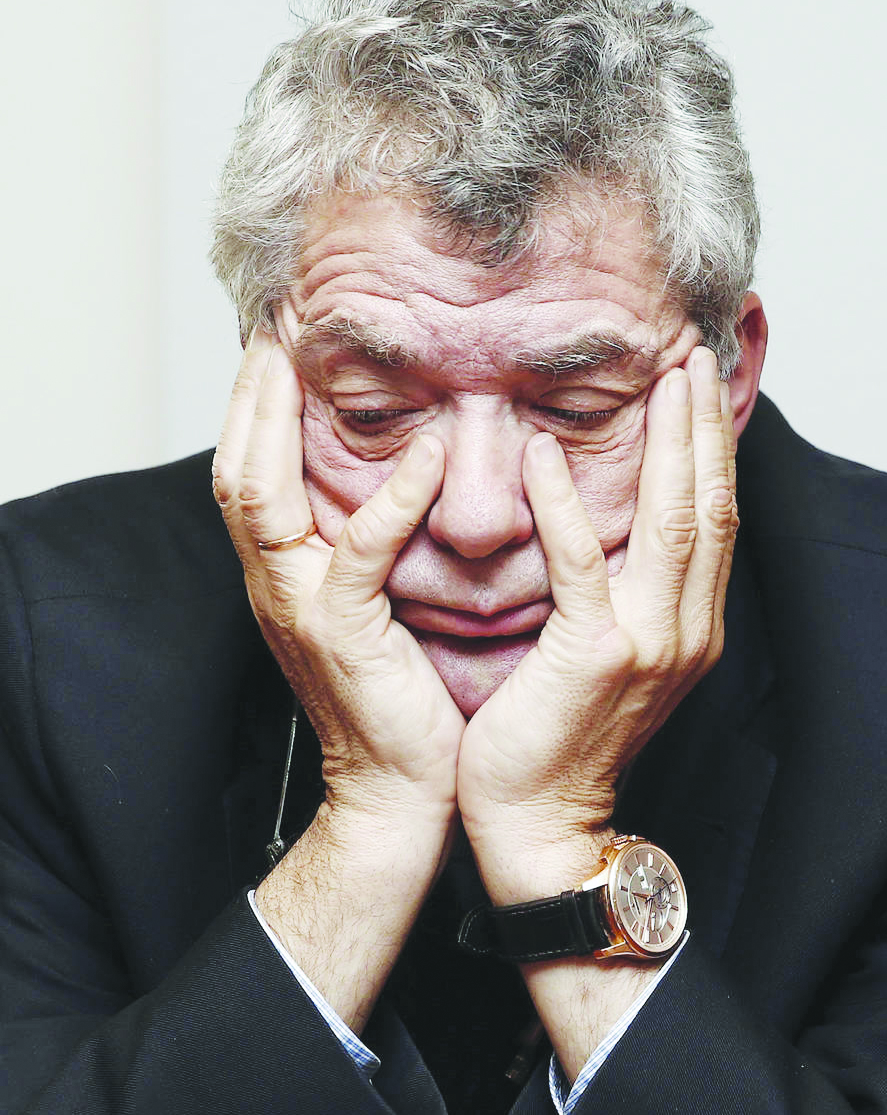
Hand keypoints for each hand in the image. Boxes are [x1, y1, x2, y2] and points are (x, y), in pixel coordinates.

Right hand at [212, 323, 465, 821]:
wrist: (404, 788)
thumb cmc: (400, 693)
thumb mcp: (373, 605)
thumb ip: (369, 540)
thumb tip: (400, 470)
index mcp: (282, 574)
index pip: (248, 471)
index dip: (251, 406)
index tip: (273, 342)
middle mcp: (275, 584)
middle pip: (236, 470)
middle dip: (247, 394)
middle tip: (271, 326)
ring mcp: (300, 609)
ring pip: (263, 499)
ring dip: (277, 422)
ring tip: (298, 359)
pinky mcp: (343, 635)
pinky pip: (357, 555)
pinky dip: (390, 502)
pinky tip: (423, 455)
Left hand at [458, 346, 736, 891]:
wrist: (540, 823)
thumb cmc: (560, 736)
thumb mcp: (611, 657)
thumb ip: (623, 593)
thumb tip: (611, 529)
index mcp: (689, 627)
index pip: (714, 520)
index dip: (712, 451)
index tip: (700, 390)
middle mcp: (685, 630)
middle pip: (710, 507)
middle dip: (706, 428)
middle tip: (696, 358)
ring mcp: (650, 643)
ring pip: (672, 522)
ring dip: (671, 444)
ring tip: (665, 379)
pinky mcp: (597, 655)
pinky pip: (582, 564)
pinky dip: (567, 505)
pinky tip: (548, 453)